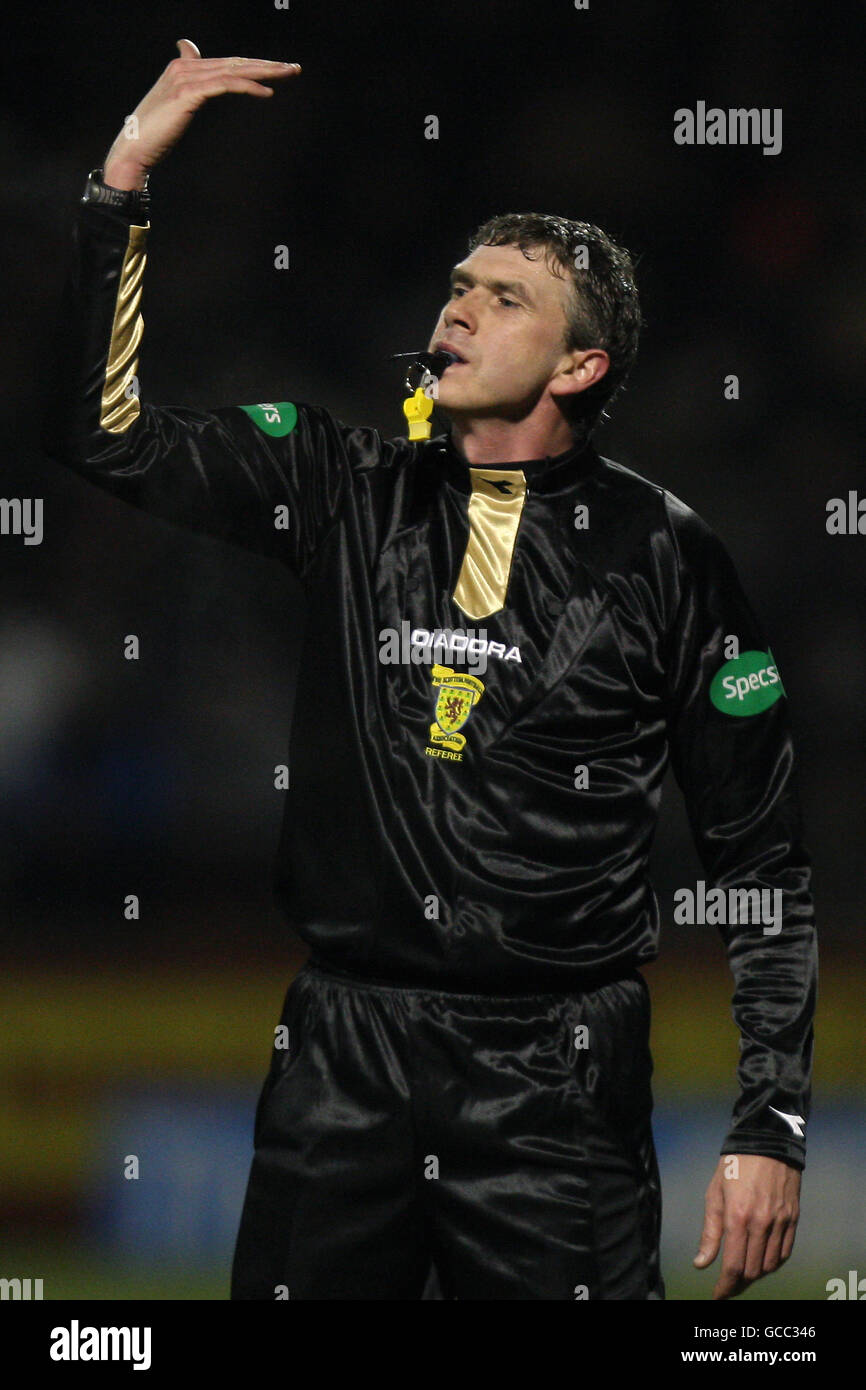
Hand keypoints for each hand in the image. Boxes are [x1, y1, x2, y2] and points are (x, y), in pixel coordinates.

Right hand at [103, 39, 300, 188]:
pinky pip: (225, 85)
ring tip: (288, 74)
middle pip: (234, 63)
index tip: (279, 69)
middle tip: (294, 68)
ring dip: (264, 71)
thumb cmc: (155, 133)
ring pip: (233, 70)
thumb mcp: (175, 105)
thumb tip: (188, 57)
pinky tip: (267, 92)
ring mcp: (185, 78)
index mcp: (183, 67)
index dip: (253, 64)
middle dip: (266, 64)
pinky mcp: (188, 93)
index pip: (227, 62)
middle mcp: (184, 67)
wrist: (134, 149)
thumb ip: (188, 83)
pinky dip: (248, 86)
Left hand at [693, 1153, 799, 1298]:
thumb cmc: (734, 1165)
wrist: (767, 1142)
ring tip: (742, 1273)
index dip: (725, 1286)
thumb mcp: (714, 1194)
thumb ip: (709, 1232)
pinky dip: (772, 1263)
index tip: (718, 1295)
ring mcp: (780, 1222)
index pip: (734, 1266)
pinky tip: (761, 1261)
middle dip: (738, 1283)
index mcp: (738, 1217)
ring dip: (755, 1274)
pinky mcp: (793, 1219)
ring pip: (769, 1265)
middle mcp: (762, 1224)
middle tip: (727, 1285)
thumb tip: (701, 1263)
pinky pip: (784, 1252)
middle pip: (753, 1270)